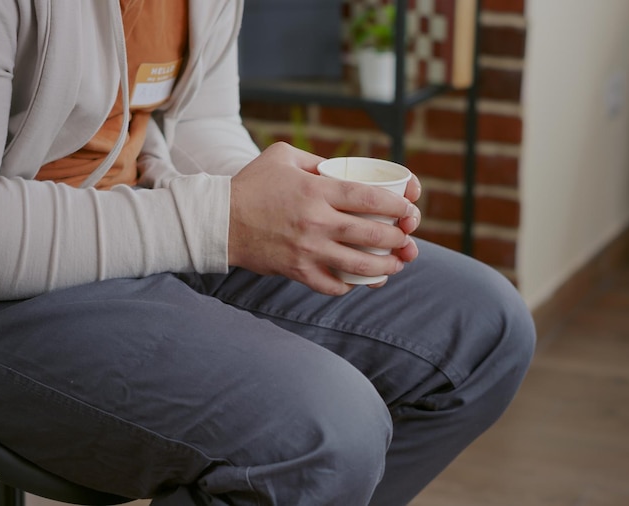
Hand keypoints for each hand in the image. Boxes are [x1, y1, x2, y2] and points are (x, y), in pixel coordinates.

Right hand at [229, 143, 421, 294]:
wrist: (219, 220)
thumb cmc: (251, 184)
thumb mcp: (283, 156)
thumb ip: (317, 161)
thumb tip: (345, 168)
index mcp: (316, 190)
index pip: (371, 199)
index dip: (398, 205)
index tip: (409, 208)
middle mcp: (316, 222)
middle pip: (373, 234)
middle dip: (399, 237)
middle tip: (406, 237)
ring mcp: (308, 250)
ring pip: (360, 265)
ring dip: (386, 267)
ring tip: (395, 264)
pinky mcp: (297, 271)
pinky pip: (333, 285)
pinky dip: (350, 285)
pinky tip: (359, 280)